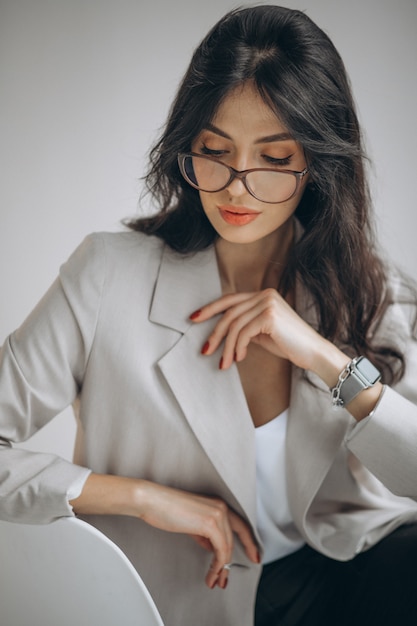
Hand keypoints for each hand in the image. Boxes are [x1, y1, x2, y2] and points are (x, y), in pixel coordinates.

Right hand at [138, 481, 259, 588]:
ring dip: (221, 568)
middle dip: (230, 563)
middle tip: (224, 579)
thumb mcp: (191, 523)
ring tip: (215, 581)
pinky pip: (221, 550)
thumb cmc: (166, 509)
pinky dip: (217, 565)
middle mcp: (221, 507)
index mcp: (218, 504)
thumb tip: (212, 547)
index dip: (249, 543)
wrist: (153, 501)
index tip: (255, 556)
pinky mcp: (211, 523)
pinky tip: (211, 573)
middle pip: (233, 540)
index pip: (241, 526)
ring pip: (227, 548)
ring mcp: (218, 514)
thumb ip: (205, 533)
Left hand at [190, 289, 326, 371]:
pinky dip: (237, 347)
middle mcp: (265, 294)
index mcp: (263, 295)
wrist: (313, 352)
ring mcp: (267, 303)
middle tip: (205, 350)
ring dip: (226, 347)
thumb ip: (246, 326)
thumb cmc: (289, 344)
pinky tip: (239, 358)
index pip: (230, 299)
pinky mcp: (269, 316)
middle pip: (229, 313)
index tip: (193, 318)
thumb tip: (223, 332)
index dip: (210, 308)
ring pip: (234, 325)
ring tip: (224, 363)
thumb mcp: (262, 332)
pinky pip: (243, 333)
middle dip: (214, 333)